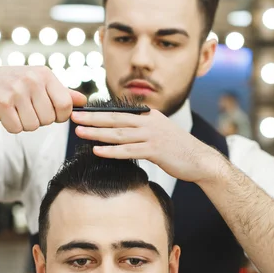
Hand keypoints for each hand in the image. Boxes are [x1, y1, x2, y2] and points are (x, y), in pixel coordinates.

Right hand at [0, 66, 86, 133]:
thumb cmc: (14, 84)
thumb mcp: (40, 82)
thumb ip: (63, 93)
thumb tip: (84, 102)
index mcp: (45, 75)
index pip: (66, 105)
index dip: (60, 116)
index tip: (50, 112)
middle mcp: (32, 80)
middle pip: (49, 119)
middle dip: (39, 120)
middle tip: (26, 109)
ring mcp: (17, 91)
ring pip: (33, 126)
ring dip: (24, 124)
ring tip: (16, 110)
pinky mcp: (2, 103)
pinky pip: (17, 128)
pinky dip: (11, 126)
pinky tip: (6, 113)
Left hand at [70, 109, 226, 183]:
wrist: (200, 160)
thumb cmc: (178, 149)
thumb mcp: (160, 132)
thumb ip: (143, 129)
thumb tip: (123, 131)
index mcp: (149, 115)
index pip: (120, 112)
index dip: (99, 112)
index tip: (82, 112)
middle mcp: (149, 122)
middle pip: (115, 119)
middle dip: (92, 118)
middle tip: (73, 117)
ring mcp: (152, 135)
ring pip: (119, 134)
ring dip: (97, 133)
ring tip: (80, 133)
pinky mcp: (155, 150)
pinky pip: (128, 151)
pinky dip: (112, 151)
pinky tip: (98, 151)